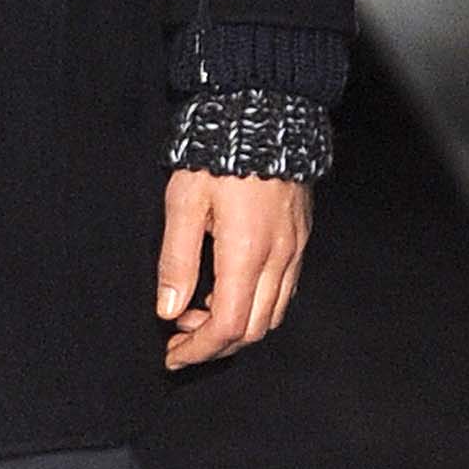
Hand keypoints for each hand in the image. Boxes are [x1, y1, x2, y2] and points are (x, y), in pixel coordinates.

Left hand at [157, 170, 310, 369]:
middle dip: (215, 344)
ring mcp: (294, 250)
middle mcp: (278, 259)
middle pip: (254, 329)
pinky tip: (227, 291)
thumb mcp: (183, 203)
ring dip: (236, 327)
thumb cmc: (218, 155)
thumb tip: (168, 309)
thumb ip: (176, 260)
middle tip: (179, 337)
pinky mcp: (299, 239)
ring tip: (198, 313)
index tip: (171, 354)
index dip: (198, 349)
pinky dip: (256, 306)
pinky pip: (284, 291)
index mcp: (246, 254)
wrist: (263, 114)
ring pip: (272, 314)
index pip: (227, 326)